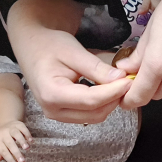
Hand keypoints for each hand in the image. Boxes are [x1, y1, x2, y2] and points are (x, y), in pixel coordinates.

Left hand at [0, 120, 31, 161]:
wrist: (5, 123)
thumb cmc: (3, 139)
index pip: (3, 151)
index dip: (10, 159)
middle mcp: (3, 133)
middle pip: (10, 143)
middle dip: (16, 152)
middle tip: (22, 161)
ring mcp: (11, 128)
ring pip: (16, 134)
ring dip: (22, 141)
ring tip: (27, 148)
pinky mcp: (18, 124)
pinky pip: (23, 128)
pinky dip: (27, 134)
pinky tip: (31, 141)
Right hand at [15, 24, 130, 123]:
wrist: (32, 47)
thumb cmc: (49, 45)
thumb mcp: (73, 51)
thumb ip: (96, 68)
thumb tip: (121, 79)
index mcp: (52, 93)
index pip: (91, 100)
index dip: (114, 92)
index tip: (130, 81)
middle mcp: (53, 110)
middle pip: (95, 113)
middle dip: (114, 98)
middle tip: (128, 80)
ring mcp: (57, 115)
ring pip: (94, 117)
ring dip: (109, 102)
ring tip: (118, 83)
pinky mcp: (63, 114)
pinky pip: (89, 115)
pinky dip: (102, 104)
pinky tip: (106, 88)